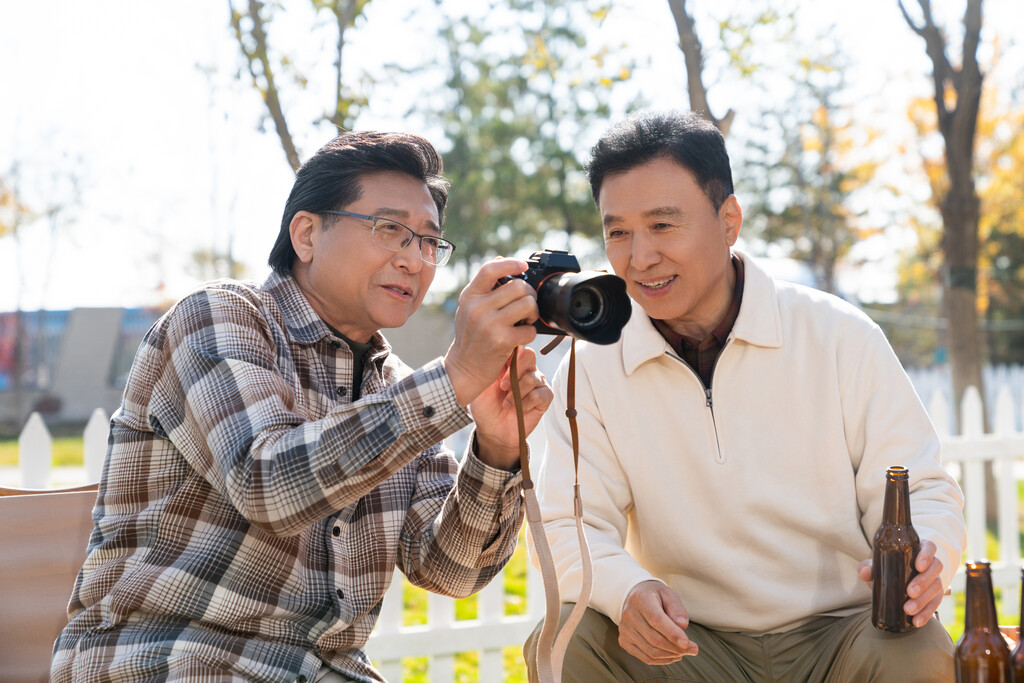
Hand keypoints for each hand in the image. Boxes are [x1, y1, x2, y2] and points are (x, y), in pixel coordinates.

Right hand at [444, 258, 539, 407]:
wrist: (464, 368)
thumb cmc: (471, 337)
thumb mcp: (469, 308)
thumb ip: (484, 287)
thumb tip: (502, 260)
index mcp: (470, 296)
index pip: (490, 270)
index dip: (511, 264)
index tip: (523, 266)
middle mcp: (478, 308)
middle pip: (518, 287)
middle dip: (529, 296)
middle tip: (526, 307)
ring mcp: (490, 324)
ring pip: (527, 305)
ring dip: (533, 313)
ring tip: (525, 321)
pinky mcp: (501, 341)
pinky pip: (529, 329)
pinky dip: (530, 333)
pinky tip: (520, 337)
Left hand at [471, 345, 552, 468]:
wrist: (492, 431)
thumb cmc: (485, 406)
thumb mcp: (481, 384)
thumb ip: (490, 366)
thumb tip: (497, 349)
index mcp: (510, 363)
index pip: (516, 346)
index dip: (509, 354)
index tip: (498, 369)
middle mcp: (526, 370)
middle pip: (529, 355)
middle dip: (514, 372)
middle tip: (502, 386)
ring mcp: (537, 382)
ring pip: (533, 377)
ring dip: (517, 392)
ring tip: (507, 403)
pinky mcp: (544, 397)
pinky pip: (540, 394)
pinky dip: (526, 403)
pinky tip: (518, 409)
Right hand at [618, 580, 698, 665]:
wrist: (634, 596)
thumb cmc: (655, 596)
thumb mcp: (668, 594)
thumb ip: (677, 609)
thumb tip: (682, 626)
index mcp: (640, 599)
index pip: (656, 620)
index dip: (672, 634)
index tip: (688, 643)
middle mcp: (629, 615)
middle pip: (654, 639)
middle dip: (676, 648)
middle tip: (693, 649)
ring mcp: (625, 630)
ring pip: (650, 651)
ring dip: (671, 655)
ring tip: (684, 652)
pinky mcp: (624, 641)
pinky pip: (645, 657)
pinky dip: (662, 660)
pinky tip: (673, 656)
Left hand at [858, 539, 944, 627]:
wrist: (895, 581)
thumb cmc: (888, 567)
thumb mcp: (878, 564)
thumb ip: (869, 566)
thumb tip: (864, 573)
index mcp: (918, 551)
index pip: (929, 547)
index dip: (926, 555)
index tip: (918, 566)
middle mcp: (930, 565)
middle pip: (935, 569)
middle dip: (923, 582)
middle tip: (910, 592)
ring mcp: (935, 581)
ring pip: (936, 588)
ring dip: (923, 601)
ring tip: (908, 609)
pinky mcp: (935, 597)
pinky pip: (934, 605)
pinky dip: (926, 614)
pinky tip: (916, 622)